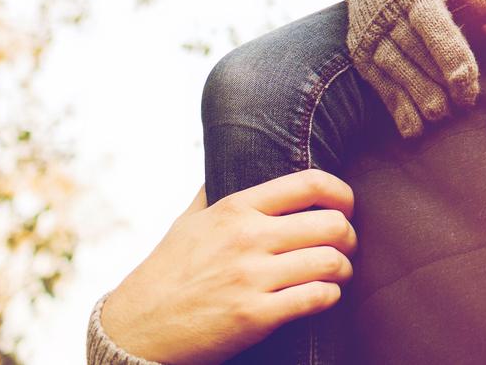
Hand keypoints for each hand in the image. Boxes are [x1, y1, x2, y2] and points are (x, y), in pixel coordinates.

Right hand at [99, 171, 356, 364]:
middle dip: (349, 235)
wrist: (136, 329)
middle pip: (331, 223)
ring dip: (343, 269)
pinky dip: (330, 297)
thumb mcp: (188, 221)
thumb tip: (228, 156)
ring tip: (339, 273)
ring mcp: (251, 277)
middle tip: (346, 245)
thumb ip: (215, 190)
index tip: (346, 206)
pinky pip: (316, 298)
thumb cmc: (166, 273)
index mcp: (235, 208)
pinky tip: (325, 296)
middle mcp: (247, 237)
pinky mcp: (255, 315)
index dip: (341, 193)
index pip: (309, 183)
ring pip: (331, 261)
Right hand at [344, 0, 485, 137]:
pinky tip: (414, 129)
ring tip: (441, 115)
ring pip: (394, 70)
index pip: (432, 25)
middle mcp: (387, 13)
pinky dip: (395, 106)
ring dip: (417, 95)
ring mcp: (370, 34)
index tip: (468, 81)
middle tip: (465, 103)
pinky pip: (378, 82)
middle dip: (440, 81)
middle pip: (414, 52)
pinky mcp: (360, 52)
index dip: (450, 55)